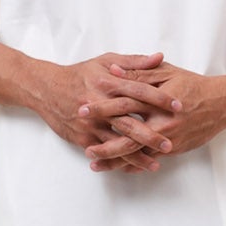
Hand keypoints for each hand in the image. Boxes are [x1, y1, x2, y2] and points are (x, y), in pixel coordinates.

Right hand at [33, 51, 177, 171]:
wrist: (46, 89)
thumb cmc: (80, 74)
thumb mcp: (106, 62)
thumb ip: (134, 62)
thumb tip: (159, 57)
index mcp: (108, 83)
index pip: (139, 91)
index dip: (160, 98)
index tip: (179, 105)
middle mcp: (100, 105)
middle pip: (130, 121)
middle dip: (151, 134)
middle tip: (170, 143)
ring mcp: (91, 124)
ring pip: (117, 142)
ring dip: (137, 155)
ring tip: (156, 163)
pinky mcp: (83, 138)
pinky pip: (104, 152)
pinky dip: (118, 161)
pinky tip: (132, 167)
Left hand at [85, 62, 225, 167]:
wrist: (222, 104)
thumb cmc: (194, 85)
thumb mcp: (167, 73)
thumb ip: (139, 72)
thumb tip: (114, 70)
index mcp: (157, 101)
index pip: (124, 103)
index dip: (102, 107)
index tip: (83, 109)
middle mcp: (162, 122)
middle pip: (128, 135)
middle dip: (104, 142)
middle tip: (84, 146)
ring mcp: (169, 138)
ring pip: (137, 153)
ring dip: (115, 160)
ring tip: (94, 163)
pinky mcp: (174, 149)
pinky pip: (150, 159)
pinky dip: (133, 165)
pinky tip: (118, 169)